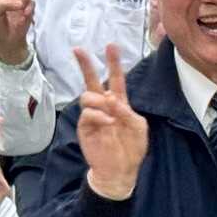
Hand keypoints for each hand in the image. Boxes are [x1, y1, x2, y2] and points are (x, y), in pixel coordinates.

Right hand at [73, 42, 148, 199]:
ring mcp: (92, 116)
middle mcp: (103, 106)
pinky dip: (99, 116)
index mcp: (119, 103)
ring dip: (99, 100)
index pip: (115, 79)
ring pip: (87, 96)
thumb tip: (111, 99)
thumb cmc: (132, 149)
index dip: (113, 63)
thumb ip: (127, 111)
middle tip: (78, 49)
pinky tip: (108, 123)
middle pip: (91, 81)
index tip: (110, 46)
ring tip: (110, 112)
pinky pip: (87, 114)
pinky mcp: (85, 127)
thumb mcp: (138, 127)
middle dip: (85, 64)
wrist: (120, 171)